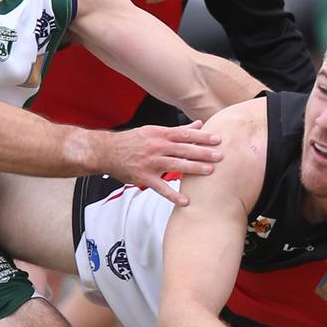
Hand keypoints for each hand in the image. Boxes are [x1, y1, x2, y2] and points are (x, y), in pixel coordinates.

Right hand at [108, 121, 222, 205]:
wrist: (106, 151)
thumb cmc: (132, 141)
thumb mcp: (154, 131)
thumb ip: (178, 130)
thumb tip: (199, 125)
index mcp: (160, 135)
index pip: (185, 134)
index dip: (202, 137)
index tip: (218, 139)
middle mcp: (156, 147)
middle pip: (183, 149)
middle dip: (203, 152)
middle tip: (220, 156)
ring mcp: (150, 163)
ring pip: (175, 165)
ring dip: (193, 169)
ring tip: (209, 172)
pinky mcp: (143, 177)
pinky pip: (160, 188)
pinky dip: (173, 195)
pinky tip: (185, 201)